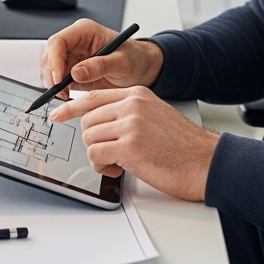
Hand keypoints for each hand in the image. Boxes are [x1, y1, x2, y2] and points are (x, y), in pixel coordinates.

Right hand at [42, 19, 163, 97]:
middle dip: (52, 74)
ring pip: (50, 68)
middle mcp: (75, 42)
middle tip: (62, 92)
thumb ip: (100, 66)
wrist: (142, 69)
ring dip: (54, 83)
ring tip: (67, 96)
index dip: (54, 60)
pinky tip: (68, 96)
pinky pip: (58, 79)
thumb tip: (76, 73)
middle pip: (50, 55)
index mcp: (85, 32)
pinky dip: (59, 89)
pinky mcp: (73, 71)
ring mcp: (73, 56)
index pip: (58, 41)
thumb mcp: (122, 62)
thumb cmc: (136, 59)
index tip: (59, 79)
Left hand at [50, 86, 216, 200]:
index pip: (93, 96)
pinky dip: (103, 166)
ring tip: (120, 162)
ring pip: (89, 138)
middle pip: (88, 120)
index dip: (71, 107)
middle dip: (93, 140)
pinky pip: (95, 155)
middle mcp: (132, 105)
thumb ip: (129, 112)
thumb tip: (99, 120)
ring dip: (99, 155)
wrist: (205, 163)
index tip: (57, 114)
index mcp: (138, 95)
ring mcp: (130, 124)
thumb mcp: (155, 115)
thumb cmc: (183, 146)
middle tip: (111, 152)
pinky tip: (120, 168)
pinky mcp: (129, 147)